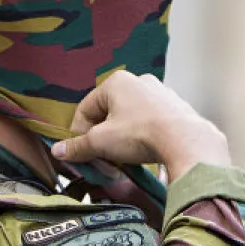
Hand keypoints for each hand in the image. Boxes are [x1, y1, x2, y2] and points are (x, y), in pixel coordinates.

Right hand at [51, 71, 229, 179]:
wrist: (186, 141)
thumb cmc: (140, 134)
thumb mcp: (101, 142)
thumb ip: (78, 146)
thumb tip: (58, 151)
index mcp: (116, 82)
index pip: (86, 109)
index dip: (79, 135)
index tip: (81, 154)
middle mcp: (139, 82)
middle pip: (108, 116)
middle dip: (102, 142)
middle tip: (103, 163)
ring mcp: (160, 94)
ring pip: (129, 121)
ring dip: (121, 143)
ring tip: (123, 163)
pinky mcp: (175, 109)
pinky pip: (150, 124)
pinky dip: (142, 139)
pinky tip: (144, 156)